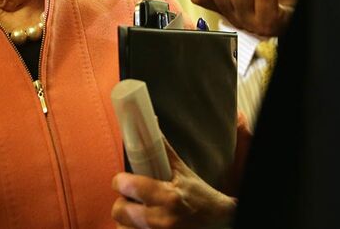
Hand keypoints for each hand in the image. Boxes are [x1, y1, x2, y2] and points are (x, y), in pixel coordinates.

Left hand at [111, 140, 235, 228]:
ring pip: (122, 228)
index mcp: (169, 197)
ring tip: (137, 213)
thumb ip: (163, 150)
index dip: (121, 181)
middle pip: (119, 211)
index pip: (129, 186)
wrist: (220, 222)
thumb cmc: (201, 197)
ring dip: (126, 221)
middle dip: (122, 202)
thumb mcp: (183, 172)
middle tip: (130, 198)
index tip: (122, 180)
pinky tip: (141, 225)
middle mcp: (162, 220)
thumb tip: (151, 122)